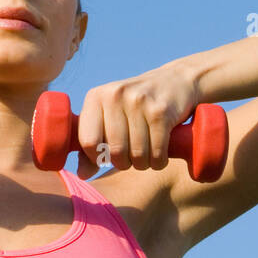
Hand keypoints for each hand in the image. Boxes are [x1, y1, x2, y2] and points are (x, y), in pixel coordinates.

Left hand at [75, 62, 199, 179]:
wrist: (175, 81)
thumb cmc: (134, 108)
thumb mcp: (109, 118)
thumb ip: (92, 145)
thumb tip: (82, 175)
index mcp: (96, 97)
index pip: (88, 141)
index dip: (97, 158)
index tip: (107, 156)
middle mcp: (115, 95)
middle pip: (114, 151)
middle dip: (124, 163)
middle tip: (130, 157)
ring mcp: (139, 101)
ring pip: (137, 154)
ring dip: (143, 164)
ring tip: (145, 155)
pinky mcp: (161, 111)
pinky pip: (157, 152)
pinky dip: (159, 161)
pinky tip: (159, 155)